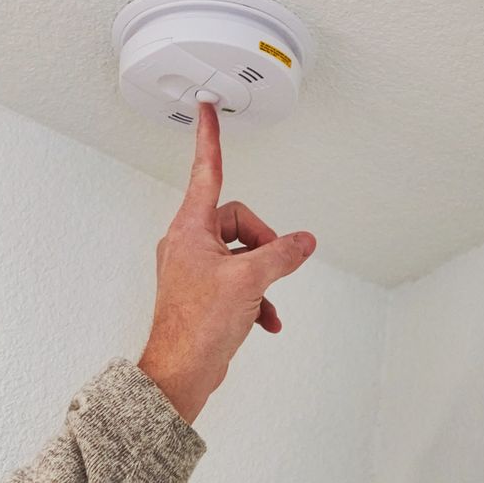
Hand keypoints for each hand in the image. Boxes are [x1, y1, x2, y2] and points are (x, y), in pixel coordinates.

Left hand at [137, 101, 316, 423]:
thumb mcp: (250, 282)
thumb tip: (303, 242)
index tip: (206, 108)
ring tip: (265, 302)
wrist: (180, 374)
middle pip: (238, 222)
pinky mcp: (204, 293)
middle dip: (263, 244)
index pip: (206, 171)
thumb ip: (281, 254)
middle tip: (272, 270)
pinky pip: (240, 281)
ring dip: (263, 277)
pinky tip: (265, 320)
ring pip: (243, 255)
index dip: (209, 138)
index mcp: (190, 229)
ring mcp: (195, 270)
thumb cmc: (196, 328)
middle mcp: (189, 244)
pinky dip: (258, 298)